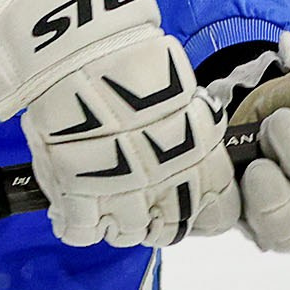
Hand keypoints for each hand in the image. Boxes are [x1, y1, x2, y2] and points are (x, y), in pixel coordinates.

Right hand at [0, 0, 238, 247]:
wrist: (85, 54)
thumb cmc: (136, 66)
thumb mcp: (183, 100)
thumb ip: (191, 139)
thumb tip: (194, 160)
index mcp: (202, 159)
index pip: (220, 213)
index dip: (201, 210)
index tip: (183, 198)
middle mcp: (169, 185)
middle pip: (169, 229)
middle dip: (154, 218)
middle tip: (134, 197)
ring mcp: (122, 197)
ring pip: (126, 235)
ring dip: (114, 222)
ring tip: (99, 197)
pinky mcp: (79, 198)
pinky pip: (80, 233)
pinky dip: (74, 224)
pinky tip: (70, 208)